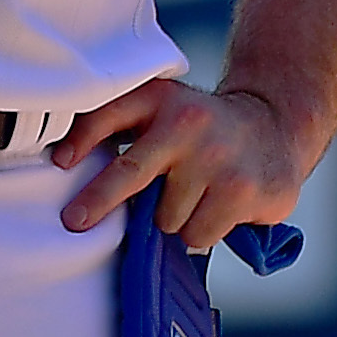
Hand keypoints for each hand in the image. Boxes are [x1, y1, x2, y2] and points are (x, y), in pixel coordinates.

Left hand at [53, 74, 309, 246]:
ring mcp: (221, 160)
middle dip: (100, 200)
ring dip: (173, 219)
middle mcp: (192, 124)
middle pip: (132, 175)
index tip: (60, 161)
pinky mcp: (247, 192)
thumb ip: (116, 125)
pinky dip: (203, 230)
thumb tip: (63, 161)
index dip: (83, 138)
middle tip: (76, 220)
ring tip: (194, 197)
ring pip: (167, 219)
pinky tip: (219, 207)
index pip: (114, 114)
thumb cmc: (201, 126)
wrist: (276, 125)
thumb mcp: (161, 109)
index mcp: (165, 101)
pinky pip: (199, 235)